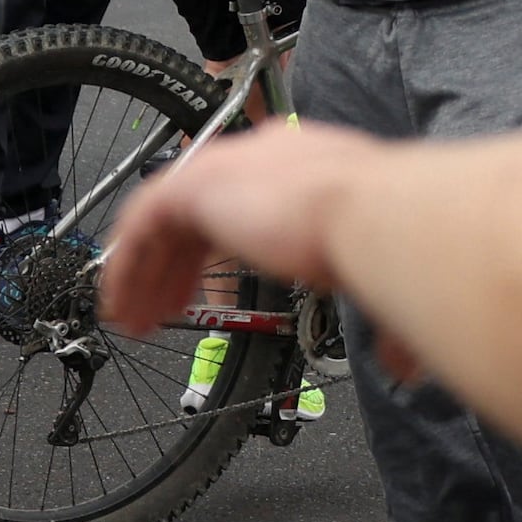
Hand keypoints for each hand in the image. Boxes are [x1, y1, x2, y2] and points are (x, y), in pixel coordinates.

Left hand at [101, 121, 398, 340]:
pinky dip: (126, 261)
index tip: (205, 293)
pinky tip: (118, 299)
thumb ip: (381, 318)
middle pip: (197, 212)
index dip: (218, 254)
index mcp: (307, 169)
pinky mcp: (196, 184)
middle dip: (174, 266)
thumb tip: (403, 364)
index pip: (245, 205)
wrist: (375, 213)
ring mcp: (227, 166)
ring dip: (144, 270)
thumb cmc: (387, 241)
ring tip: (132, 318)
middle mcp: (264, 157)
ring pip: (162, 218)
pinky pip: (141, 221)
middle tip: (161, 311)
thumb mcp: (376, 279)